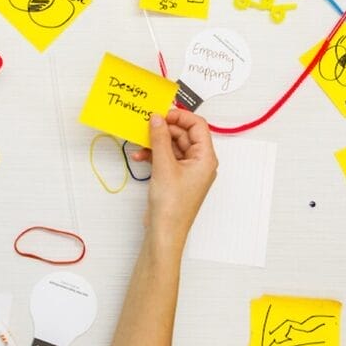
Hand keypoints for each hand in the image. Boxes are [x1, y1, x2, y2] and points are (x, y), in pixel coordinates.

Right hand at [131, 110, 217, 247]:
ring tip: (140, 141)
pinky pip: (166, 157)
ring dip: (156, 143)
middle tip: (147, 124)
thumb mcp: (164, 166)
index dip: (180, 117)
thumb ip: (159, 139)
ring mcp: (187, 170)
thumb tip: (157, 119)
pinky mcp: (175, 177)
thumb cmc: (172, 205)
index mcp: (205, 158)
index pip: (198, 126)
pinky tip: (140, 156)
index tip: (162, 113)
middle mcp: (199, 162)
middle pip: (184, 134)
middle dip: (165, 129)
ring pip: (173, 146)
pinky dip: (153, 155)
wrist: (165, 231)